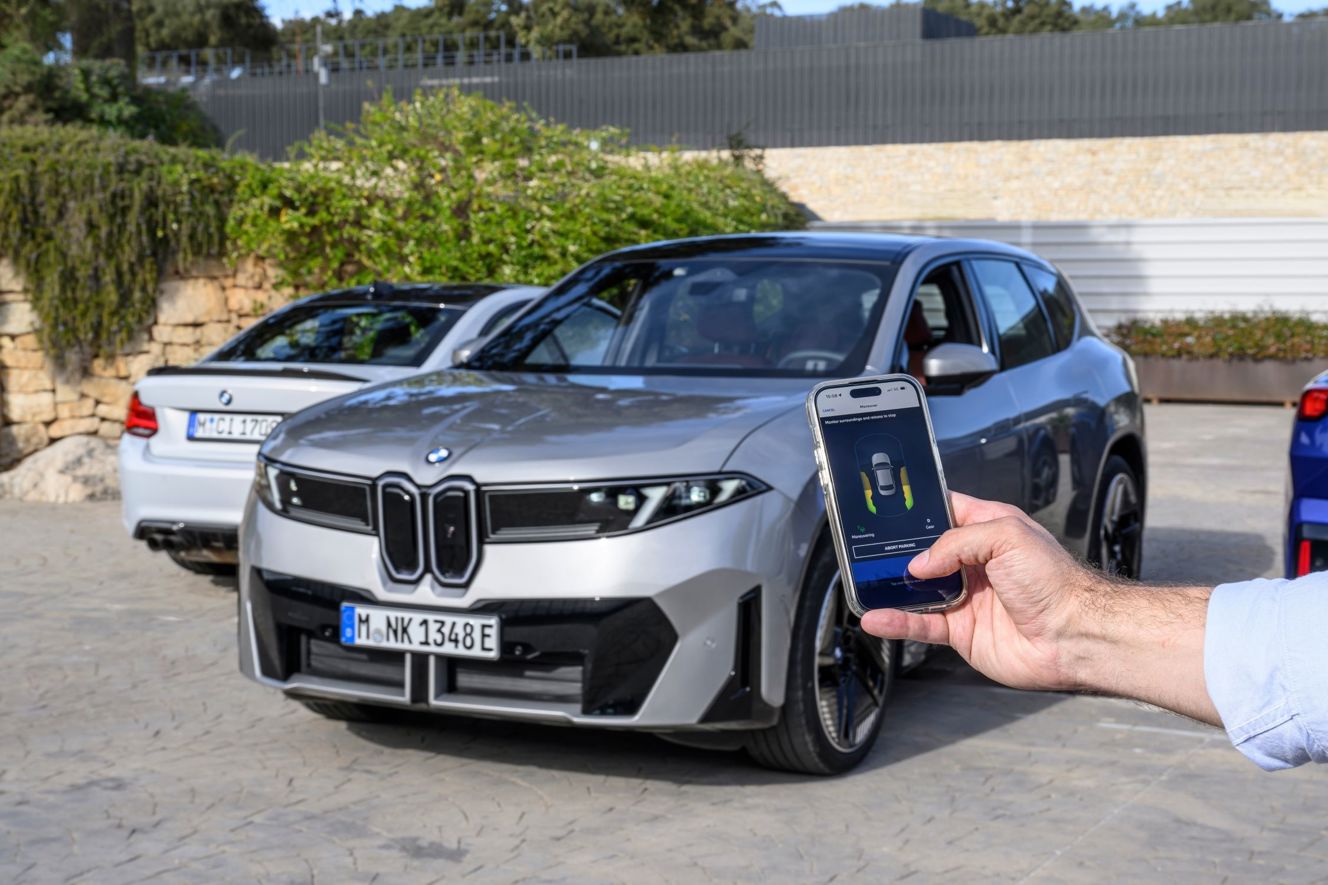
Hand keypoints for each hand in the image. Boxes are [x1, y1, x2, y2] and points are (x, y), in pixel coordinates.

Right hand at [861, 493, 1095, 691]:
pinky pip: (921, 624)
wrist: (1074, 636)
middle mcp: (975, 563)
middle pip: (924, 552)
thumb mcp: (1006, 536)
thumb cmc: (1055, 581)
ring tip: (862, 582)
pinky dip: (897, 621)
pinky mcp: (961, 631)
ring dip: (891, 587)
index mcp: (988, 529)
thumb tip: (920, 563)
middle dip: (897, 550)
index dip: (919, 509)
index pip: (945, 511)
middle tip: (867, 548)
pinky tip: (877, 618)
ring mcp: (966, 598)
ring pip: (917, 589)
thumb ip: (956, 542)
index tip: (889, 508)